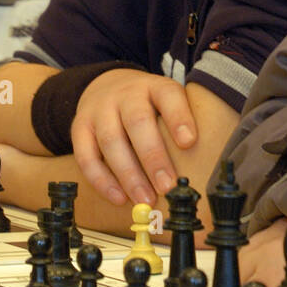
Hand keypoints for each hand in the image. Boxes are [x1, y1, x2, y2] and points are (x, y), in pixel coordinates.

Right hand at [71, 70, 196, 207]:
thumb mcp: (166, 102)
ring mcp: (100, 110)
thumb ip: (182, 123)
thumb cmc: (146, 105)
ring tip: (145, 199)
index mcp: (154, 87)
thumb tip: (206, 164)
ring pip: (111, 141)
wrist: (105, 87)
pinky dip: (102, 180)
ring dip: (129, 174)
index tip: (189, 142)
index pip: (168, 96)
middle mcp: (125, 95)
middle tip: (167, 186)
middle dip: (153, 157)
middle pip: (138, 122)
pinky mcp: (80, 127)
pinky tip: (119, 198)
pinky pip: (86, 156)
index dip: (179, 118)